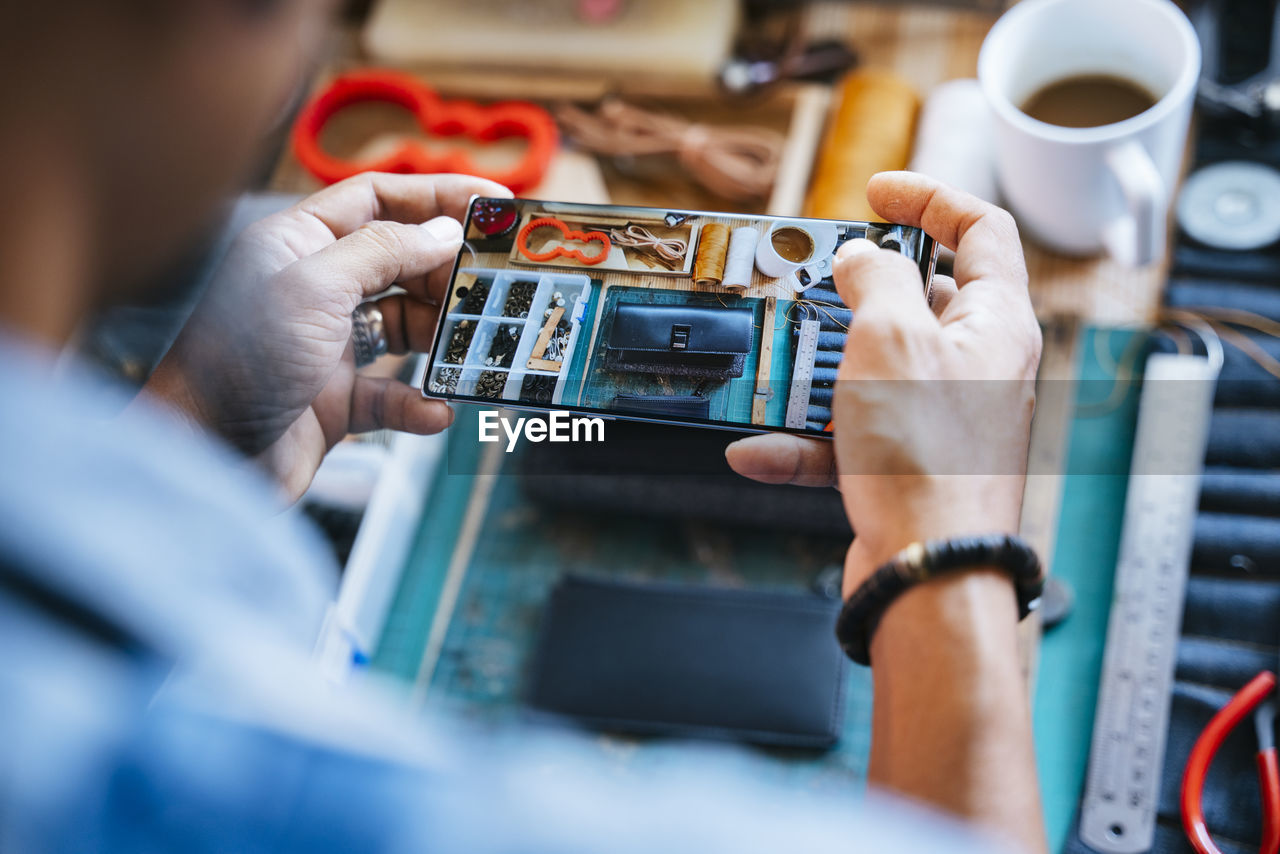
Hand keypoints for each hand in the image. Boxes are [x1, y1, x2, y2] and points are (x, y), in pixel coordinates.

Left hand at [146, 172, 510, 499]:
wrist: (205, 459)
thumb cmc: (240, 363)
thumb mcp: (315, 289)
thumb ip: (383, 251)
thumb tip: (444, 230)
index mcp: (297, 244)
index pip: (376, 199)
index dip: (436, 197)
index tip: (493, 207)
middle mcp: (313, 288)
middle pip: (399, 262)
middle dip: (447, 271)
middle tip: (496, 282)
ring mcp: (325, 345)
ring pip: (403, 328)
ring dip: (441, 338)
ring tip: (476, 346)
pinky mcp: (334, 400)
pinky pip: (392, 394)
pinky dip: (418, 403)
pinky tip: (435, 410)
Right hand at [726, 172, 1040, 595]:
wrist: (930, 572)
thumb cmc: (928, 458)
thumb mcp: (891, 339)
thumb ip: (876, 280)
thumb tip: (864, 259)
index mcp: (995, 323)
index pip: (981, 230)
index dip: (930, 197)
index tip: (876, 191)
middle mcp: (976, 368)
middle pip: (921, 301)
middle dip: (860, 289)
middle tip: (816, 278)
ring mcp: (942, 420)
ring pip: (875, 371)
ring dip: (820, 367)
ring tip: (777, 361)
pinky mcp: (907, 466)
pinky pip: (848, 440)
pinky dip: (803, 442)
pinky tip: (756, 450)